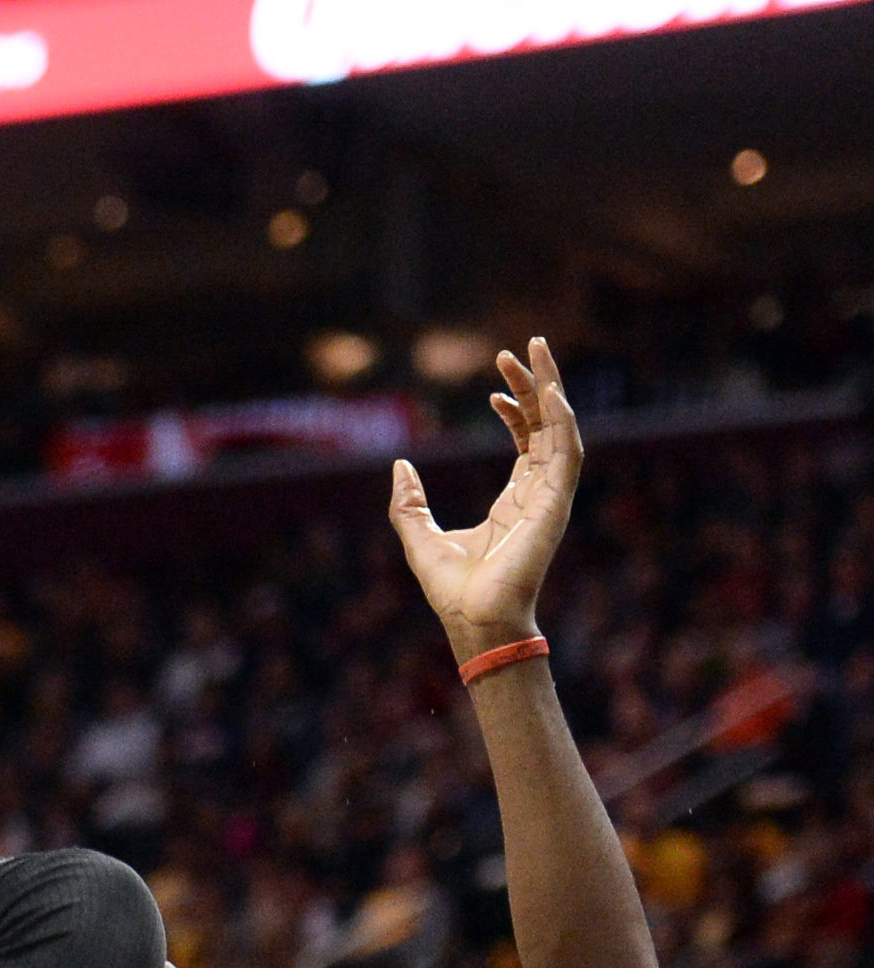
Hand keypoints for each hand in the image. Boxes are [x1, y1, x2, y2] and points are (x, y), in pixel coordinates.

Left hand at [389, 337, 583, 662]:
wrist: (473, 619)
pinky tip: (550, 392)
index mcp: (513, 500)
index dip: (515, 410)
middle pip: (546, 425)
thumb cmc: (452, 590)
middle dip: (537, 385)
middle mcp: (537, 493)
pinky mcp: (556, 504)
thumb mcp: (419, 536)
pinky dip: (563, 420)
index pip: (525, 441)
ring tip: (537, 350)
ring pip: (561, 428)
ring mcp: (550, 497)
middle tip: (522, 348)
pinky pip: (567, 452)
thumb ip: (409, 502)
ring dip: (552, 388)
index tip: (493, 388)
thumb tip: (399, 464)